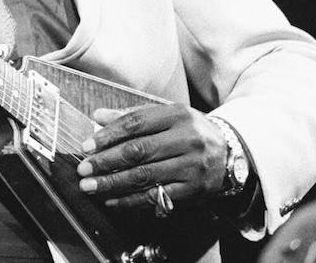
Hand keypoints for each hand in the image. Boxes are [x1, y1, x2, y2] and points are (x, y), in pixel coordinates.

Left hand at [74, 103, 228, 210]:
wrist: (231, 153)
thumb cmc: (190, 131)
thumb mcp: (166, 116)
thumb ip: (132, 116)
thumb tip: (97, 117)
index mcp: (177, 115)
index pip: (135, 124)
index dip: (108, 135)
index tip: (86, 146)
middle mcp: (187, 139)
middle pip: (138, 151)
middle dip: (106, 162)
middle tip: (83, 170)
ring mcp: (192, 166)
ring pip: (145, 176)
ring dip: (113, 183)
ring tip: (91, 187)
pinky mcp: (194, 189)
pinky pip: (157, 196)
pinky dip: (131, 201)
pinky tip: (112, 201)